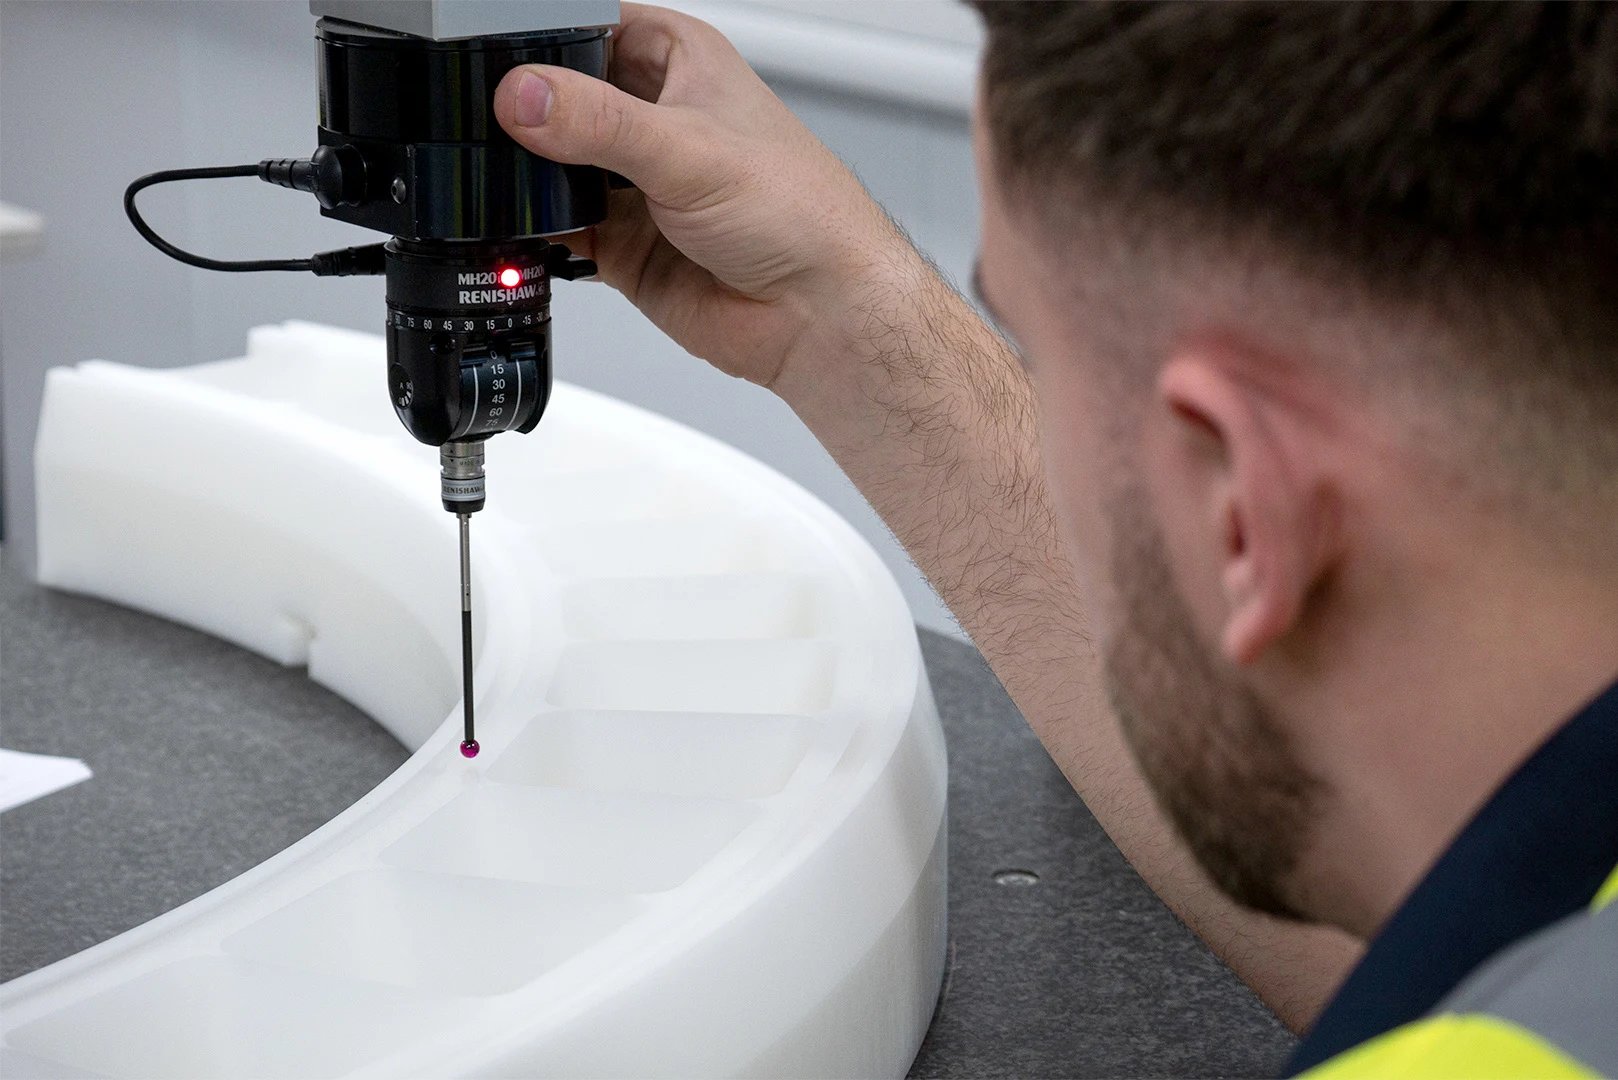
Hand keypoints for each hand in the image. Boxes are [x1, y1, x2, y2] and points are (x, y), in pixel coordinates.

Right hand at [493, 3, 904, 388]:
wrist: (818, 313)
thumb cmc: (799, 212)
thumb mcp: (689, 148)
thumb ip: (599, 123)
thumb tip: (524, 97)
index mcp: (679, 61)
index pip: (587, 26)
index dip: (542, 42)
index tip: (499, 66)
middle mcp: (654, 117)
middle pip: (559, 100)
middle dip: (526, 117)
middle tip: (494, 131)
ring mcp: (635, 182)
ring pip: (553, 167)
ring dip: (529, 178)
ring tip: (505, 181)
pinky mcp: (623, 243)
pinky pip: (559, 229)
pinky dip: (537, 232)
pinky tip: (525, 230)